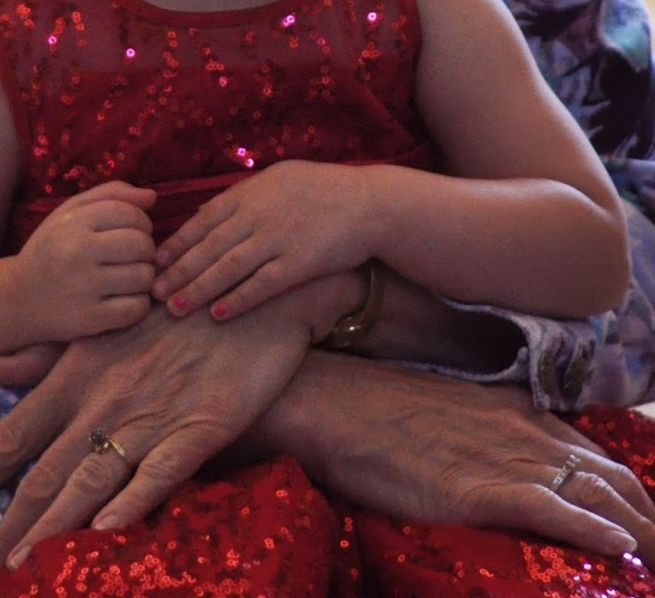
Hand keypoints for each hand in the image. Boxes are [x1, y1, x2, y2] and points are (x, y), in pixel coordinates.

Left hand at [0, 282, 348, 594]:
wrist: (250, 298)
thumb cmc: (176, 311)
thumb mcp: (105, 326)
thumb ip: (49, 354)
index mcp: (77, 374)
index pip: (14, 437)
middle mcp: (104, 398)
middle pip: (45, 474)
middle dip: (7, 532)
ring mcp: (151, 414)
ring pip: (91, 480)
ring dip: (53, 529)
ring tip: (21, 572)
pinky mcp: (200, 426)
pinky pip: (161, 470)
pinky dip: (132, 500)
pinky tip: (107, 530)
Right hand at [12, 181, 155, 341]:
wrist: (16, 299)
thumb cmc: (50, 250)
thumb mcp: (70, 213)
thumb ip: (111, 195)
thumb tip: (152, 196)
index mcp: (72, 223)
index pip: (129, 213)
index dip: (141, 221)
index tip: (133, 231)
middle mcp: (77, 252)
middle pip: (142, 244)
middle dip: (145, 249)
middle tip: (131, 256)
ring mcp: (83, 288)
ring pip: (144, 277)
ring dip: (143, 277)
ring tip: (127, 277)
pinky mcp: (89, 320)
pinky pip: (136, 308)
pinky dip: (137, 304)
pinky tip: (122, 298)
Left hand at [152, 160, 374, 318]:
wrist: (369, 203)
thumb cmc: (323, 189)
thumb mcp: (278, 179)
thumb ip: (244, 196)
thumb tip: (209, 213)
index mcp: (249, 192)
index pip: (202, 221)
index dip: (177, 243)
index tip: (155, 262)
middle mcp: (257, 215)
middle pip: (208, 246)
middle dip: (178, 271)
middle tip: (153, 293)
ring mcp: (277, 238)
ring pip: (228, 267)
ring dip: (199, 289)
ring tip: (175, 309)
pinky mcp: (299, 263)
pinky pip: (262, 285)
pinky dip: (239, 299)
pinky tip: (219, 314)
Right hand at [240, 351, 654, 564]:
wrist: (330, 402)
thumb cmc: (375, 411)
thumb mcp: (445, 416)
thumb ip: (483, 436)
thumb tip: (499, 466)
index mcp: (515, 412)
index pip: (596, 456)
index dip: (632, 497)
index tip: (649, 529)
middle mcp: (522, 429)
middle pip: (611, 478)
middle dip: (649, 520)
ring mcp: (504, 455)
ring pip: (597, 494)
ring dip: (641, 533)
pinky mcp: (480, 485)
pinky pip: (554, 509)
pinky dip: (594, 530)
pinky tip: (620, 550)